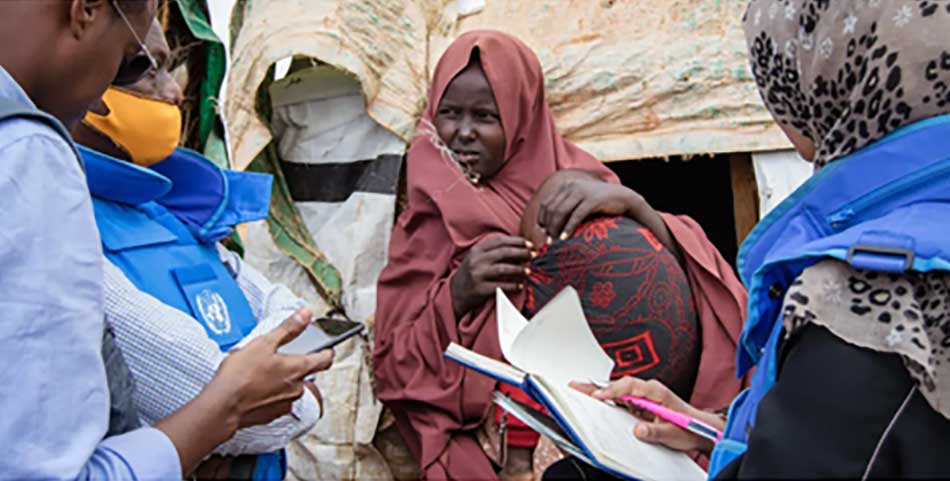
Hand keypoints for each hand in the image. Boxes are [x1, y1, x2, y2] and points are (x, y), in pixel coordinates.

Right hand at [157, 307, 334, 476]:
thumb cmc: (241, 375)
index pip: (325, 359)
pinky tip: (255, 388)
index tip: (327, 348)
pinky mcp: (272, 415)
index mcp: (299, 368)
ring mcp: (286, 403)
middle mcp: (297, 388)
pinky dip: (270, 394)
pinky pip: (278, 401)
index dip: (327, 351)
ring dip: (282, 380)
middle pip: (306, 374)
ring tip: (261, 373)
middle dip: (295, 365)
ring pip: (291, 388)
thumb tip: (305, 314)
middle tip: (278, 357)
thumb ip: (288, 328)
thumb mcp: (265, 343)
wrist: (222, 406)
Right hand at [450, 235, 532, 318]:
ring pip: (503, 269)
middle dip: (521, 253)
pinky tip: (520, 286)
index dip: (517, 241)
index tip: (529, 244)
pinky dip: (512, 286)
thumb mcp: (477, 258)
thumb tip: (520, 249)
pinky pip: (500, 286)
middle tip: (533, 255)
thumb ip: (494, 252)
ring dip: (519, 270)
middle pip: (503, 253)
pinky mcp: (479, 289)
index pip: (500, 241)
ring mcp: (477, 274)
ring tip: (529, 271)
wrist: (455, 292)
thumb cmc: (472, 273)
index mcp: (477, 250)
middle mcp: (476, 260)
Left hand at [537, 177, 638, 241]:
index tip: (543, 233)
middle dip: (548, 226)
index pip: (546, 203)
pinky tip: (565, 239)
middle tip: (549, 241)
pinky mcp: (592, 200)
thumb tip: (548, 226)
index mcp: (566, 185)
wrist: (623, 197)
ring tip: (555, 242)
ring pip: (561, 212)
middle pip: (552, 208)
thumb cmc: (600, 204)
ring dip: (555, 229)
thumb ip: (566, 208)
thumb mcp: (580, 202)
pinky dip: (568, 228)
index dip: (542, 219)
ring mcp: (582, 192)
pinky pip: (575, 216)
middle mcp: (572, 186)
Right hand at [570, 378, 723, 453]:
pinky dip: (604, 399)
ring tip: (576, 391)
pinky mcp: (638, 404)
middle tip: (575, 386)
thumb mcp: (673, 432)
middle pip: (617, 385)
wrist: (698, 429)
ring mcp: (641, 397)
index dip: (612, 391)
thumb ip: (655, 431)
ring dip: (597, 391)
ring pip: (615, 392)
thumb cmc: (688, 427)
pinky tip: (592, 401)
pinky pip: (618, 400)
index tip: (597, 396)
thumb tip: (637, 430)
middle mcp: (647, 390)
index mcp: (656, 391)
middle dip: (596, 386)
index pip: (630, 387)